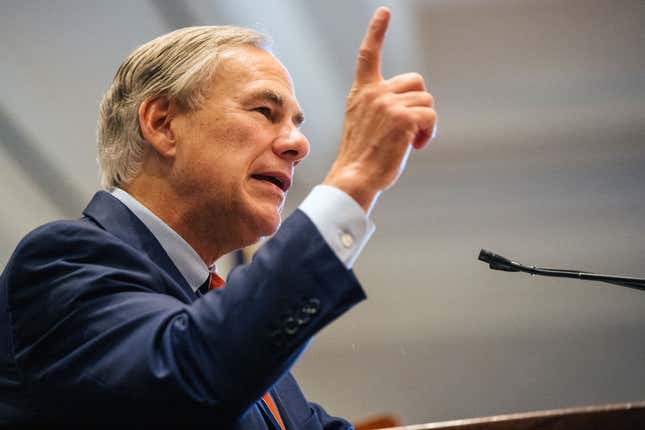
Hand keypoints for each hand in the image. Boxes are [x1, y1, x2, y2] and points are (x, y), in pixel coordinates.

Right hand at [323, 7, 435, 212]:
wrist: (355, 177)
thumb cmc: (362, 157)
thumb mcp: (363, 123)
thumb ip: (381, 106)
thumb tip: (412, 105)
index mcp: (361, 93)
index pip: (369, 55)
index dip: (377, 32)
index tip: (384, 12)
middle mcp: (373, 93)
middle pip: (416, 82)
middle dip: (420, 104)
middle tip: (410, 129)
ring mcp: (388, 104)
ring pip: (426, 101)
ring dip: (425, 123)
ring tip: (411, 141)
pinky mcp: (403, 117)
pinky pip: (430, 116)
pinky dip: (429, 133)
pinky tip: (417, 146)